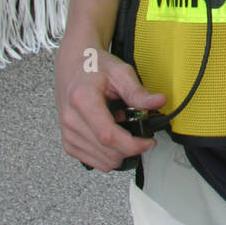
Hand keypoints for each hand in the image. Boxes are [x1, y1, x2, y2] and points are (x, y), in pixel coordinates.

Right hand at [55, 39, 165, 171]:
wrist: (74, 63)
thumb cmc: (93, 66)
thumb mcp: (120, 73)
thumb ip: (139, 92)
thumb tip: (158, 101)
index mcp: (82, 101)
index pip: (108, 136)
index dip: (133, 145)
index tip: (148, 142)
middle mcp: (71, 119)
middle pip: (106, 152)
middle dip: (130, 149)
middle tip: (139, 133)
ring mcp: (67, 132)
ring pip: (101, 161)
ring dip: (119, 152)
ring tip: (122, 129)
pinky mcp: (68, 141)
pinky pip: (92, 161)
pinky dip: (107, 155)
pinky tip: (111, 136)